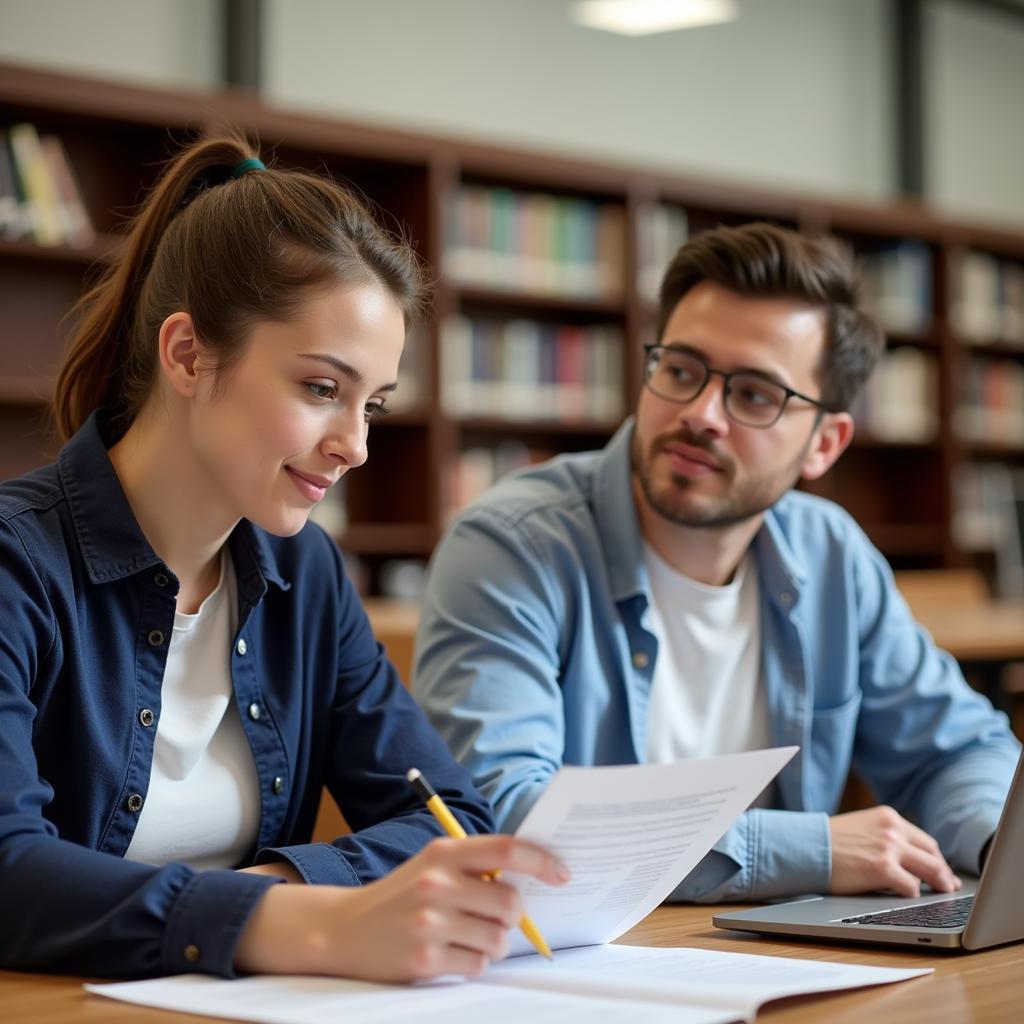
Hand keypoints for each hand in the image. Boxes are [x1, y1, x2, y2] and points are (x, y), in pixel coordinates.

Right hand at [234, 835, 569, 980]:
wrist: (344, 929)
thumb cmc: (401, 895)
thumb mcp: (432, 865)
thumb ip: (475, 865)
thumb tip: (533, 878)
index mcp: (443, 853)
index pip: (506, 849)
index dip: (541, 861)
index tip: (562, 874)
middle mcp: (437, 882)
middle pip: (510, 902)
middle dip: (511, 916)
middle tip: (493, 918)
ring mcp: (430, 921)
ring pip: (498, 939)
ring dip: (492, 943)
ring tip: (463, 936)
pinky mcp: (425, 959)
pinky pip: (478, 965)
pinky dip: (472, 963)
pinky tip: (448, 953)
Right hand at [828, 805, 959, 897]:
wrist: (806, 845)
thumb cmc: (829, 841)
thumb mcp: (863, 827)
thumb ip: (886, 837)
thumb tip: (910, 860)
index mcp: (888, 817)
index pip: (924, 841)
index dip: (936, 859)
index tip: (942, 872)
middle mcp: (893, 829)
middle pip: (933, 855)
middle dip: (943, 873)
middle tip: (948, 886)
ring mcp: (889, 848)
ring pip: (930, 871)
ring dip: (935, 885)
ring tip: (937, 895)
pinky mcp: (883, 868)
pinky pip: (912, 887)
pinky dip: (913, 894)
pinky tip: (908, 897)